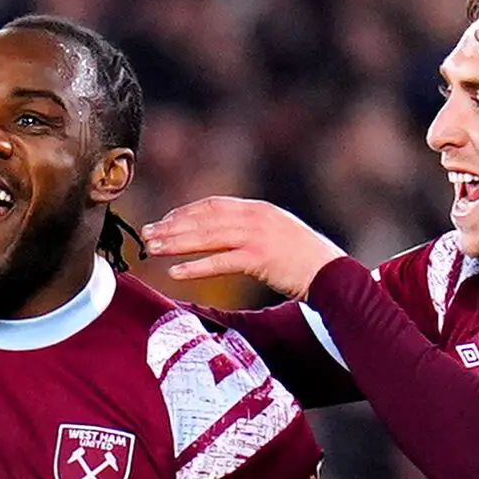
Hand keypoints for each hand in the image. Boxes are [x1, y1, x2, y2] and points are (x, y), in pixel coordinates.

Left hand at [146, 197, 347, 299]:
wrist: (332, 273)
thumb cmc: (305, 261)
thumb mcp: (278, 236)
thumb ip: (252, 231)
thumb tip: (227, 238)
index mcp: (258, 209)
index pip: (213, 205)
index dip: (185, 212)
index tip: (164, 221)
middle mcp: (255, 217)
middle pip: (204, 218)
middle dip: (172, 226)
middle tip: (147, 234)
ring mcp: (258, 236)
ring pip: (207, 237)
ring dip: (177, 243)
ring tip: (153, 249)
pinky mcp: (260, 258)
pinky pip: (220, 261)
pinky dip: (196, 267)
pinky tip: (175, 272)